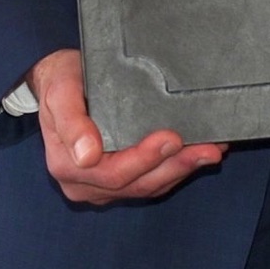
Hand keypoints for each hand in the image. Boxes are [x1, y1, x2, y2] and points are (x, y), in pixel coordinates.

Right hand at [27, 49, 223, 204]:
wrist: (57, 82)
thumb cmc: (60, 83)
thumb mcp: (60, 92)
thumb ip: (72, 122)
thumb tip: (88, 156)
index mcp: (68, 166)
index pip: (114, 173)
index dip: (146, 159)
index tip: (173, 139)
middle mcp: (85, 183)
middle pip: (137, 184)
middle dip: (176, 166)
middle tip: (208, 149)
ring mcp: (102, 186)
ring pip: (149, 186)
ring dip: (183, 170)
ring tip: (212, 152)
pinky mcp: (120, 179)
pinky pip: (152, 181)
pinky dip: (177, 169)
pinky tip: (199, 154)